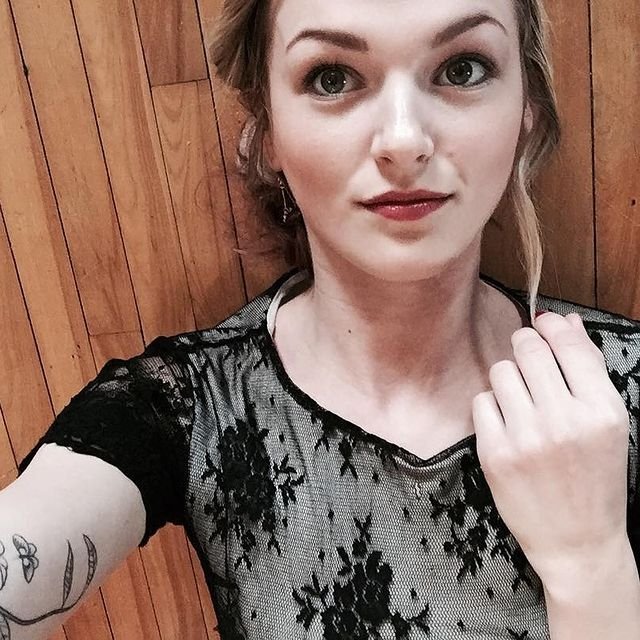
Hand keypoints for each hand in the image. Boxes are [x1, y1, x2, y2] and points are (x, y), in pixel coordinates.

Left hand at [471, 311, 630, 583]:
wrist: (577, 541)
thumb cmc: (596, 476)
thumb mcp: (608, 423)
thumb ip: (587, 368)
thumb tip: (564, 320)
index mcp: (602, 410)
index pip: (567, 344)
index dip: (550, 326)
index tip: (542, 323)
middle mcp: (565, 421)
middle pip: (528, 349)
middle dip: (524, 344)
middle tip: (527, 356)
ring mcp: (526, 438)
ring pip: (500, 371)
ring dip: (508, 379)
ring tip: (522, 402)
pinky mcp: (495, 453)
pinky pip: (481, 401)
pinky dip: (492, 407)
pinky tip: (508, 426)